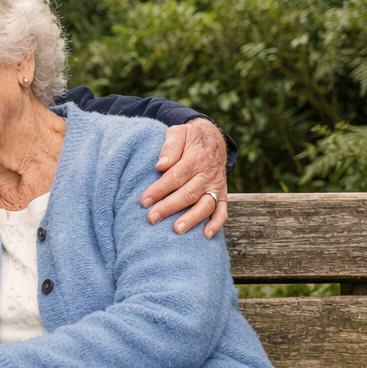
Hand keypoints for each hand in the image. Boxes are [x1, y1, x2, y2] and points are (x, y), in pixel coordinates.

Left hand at [141, 117, 228, 237]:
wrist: (212, 138)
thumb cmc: (189, 138)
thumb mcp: (179, 132)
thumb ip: (170, 146)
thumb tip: (161, 165)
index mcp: (196, 157)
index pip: (176, 176)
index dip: (159, 189)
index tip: (144, 201)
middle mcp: (208, 174)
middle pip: (188, 193)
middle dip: (169, 207)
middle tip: (152, 218)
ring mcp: (216, 185)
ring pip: (205, 204)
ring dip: (192, 218)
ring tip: (177, 230)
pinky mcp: (222, 194)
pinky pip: (222, 210)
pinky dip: (216, 223)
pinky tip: (206, 235)